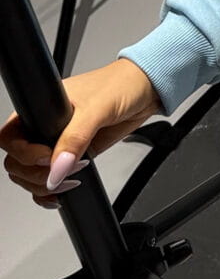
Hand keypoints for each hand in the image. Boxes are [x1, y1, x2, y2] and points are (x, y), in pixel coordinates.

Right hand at [2, 59, 163, 208]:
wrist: (146, 90)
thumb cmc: (120, 84)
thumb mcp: (97, 108)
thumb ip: (76, 138)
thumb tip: (57, 167)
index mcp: (39, 109)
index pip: (10, 137)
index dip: (22, 152)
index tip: (47, 156)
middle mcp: (43, 127)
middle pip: (15, 162)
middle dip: (34, 174)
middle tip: (61, 171)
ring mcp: (57, 144)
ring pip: (29, 176)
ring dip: (43, 185)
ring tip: (71, 179)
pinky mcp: (72, 156)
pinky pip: (49, 181)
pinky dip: (49, 193)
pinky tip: (60, 194)